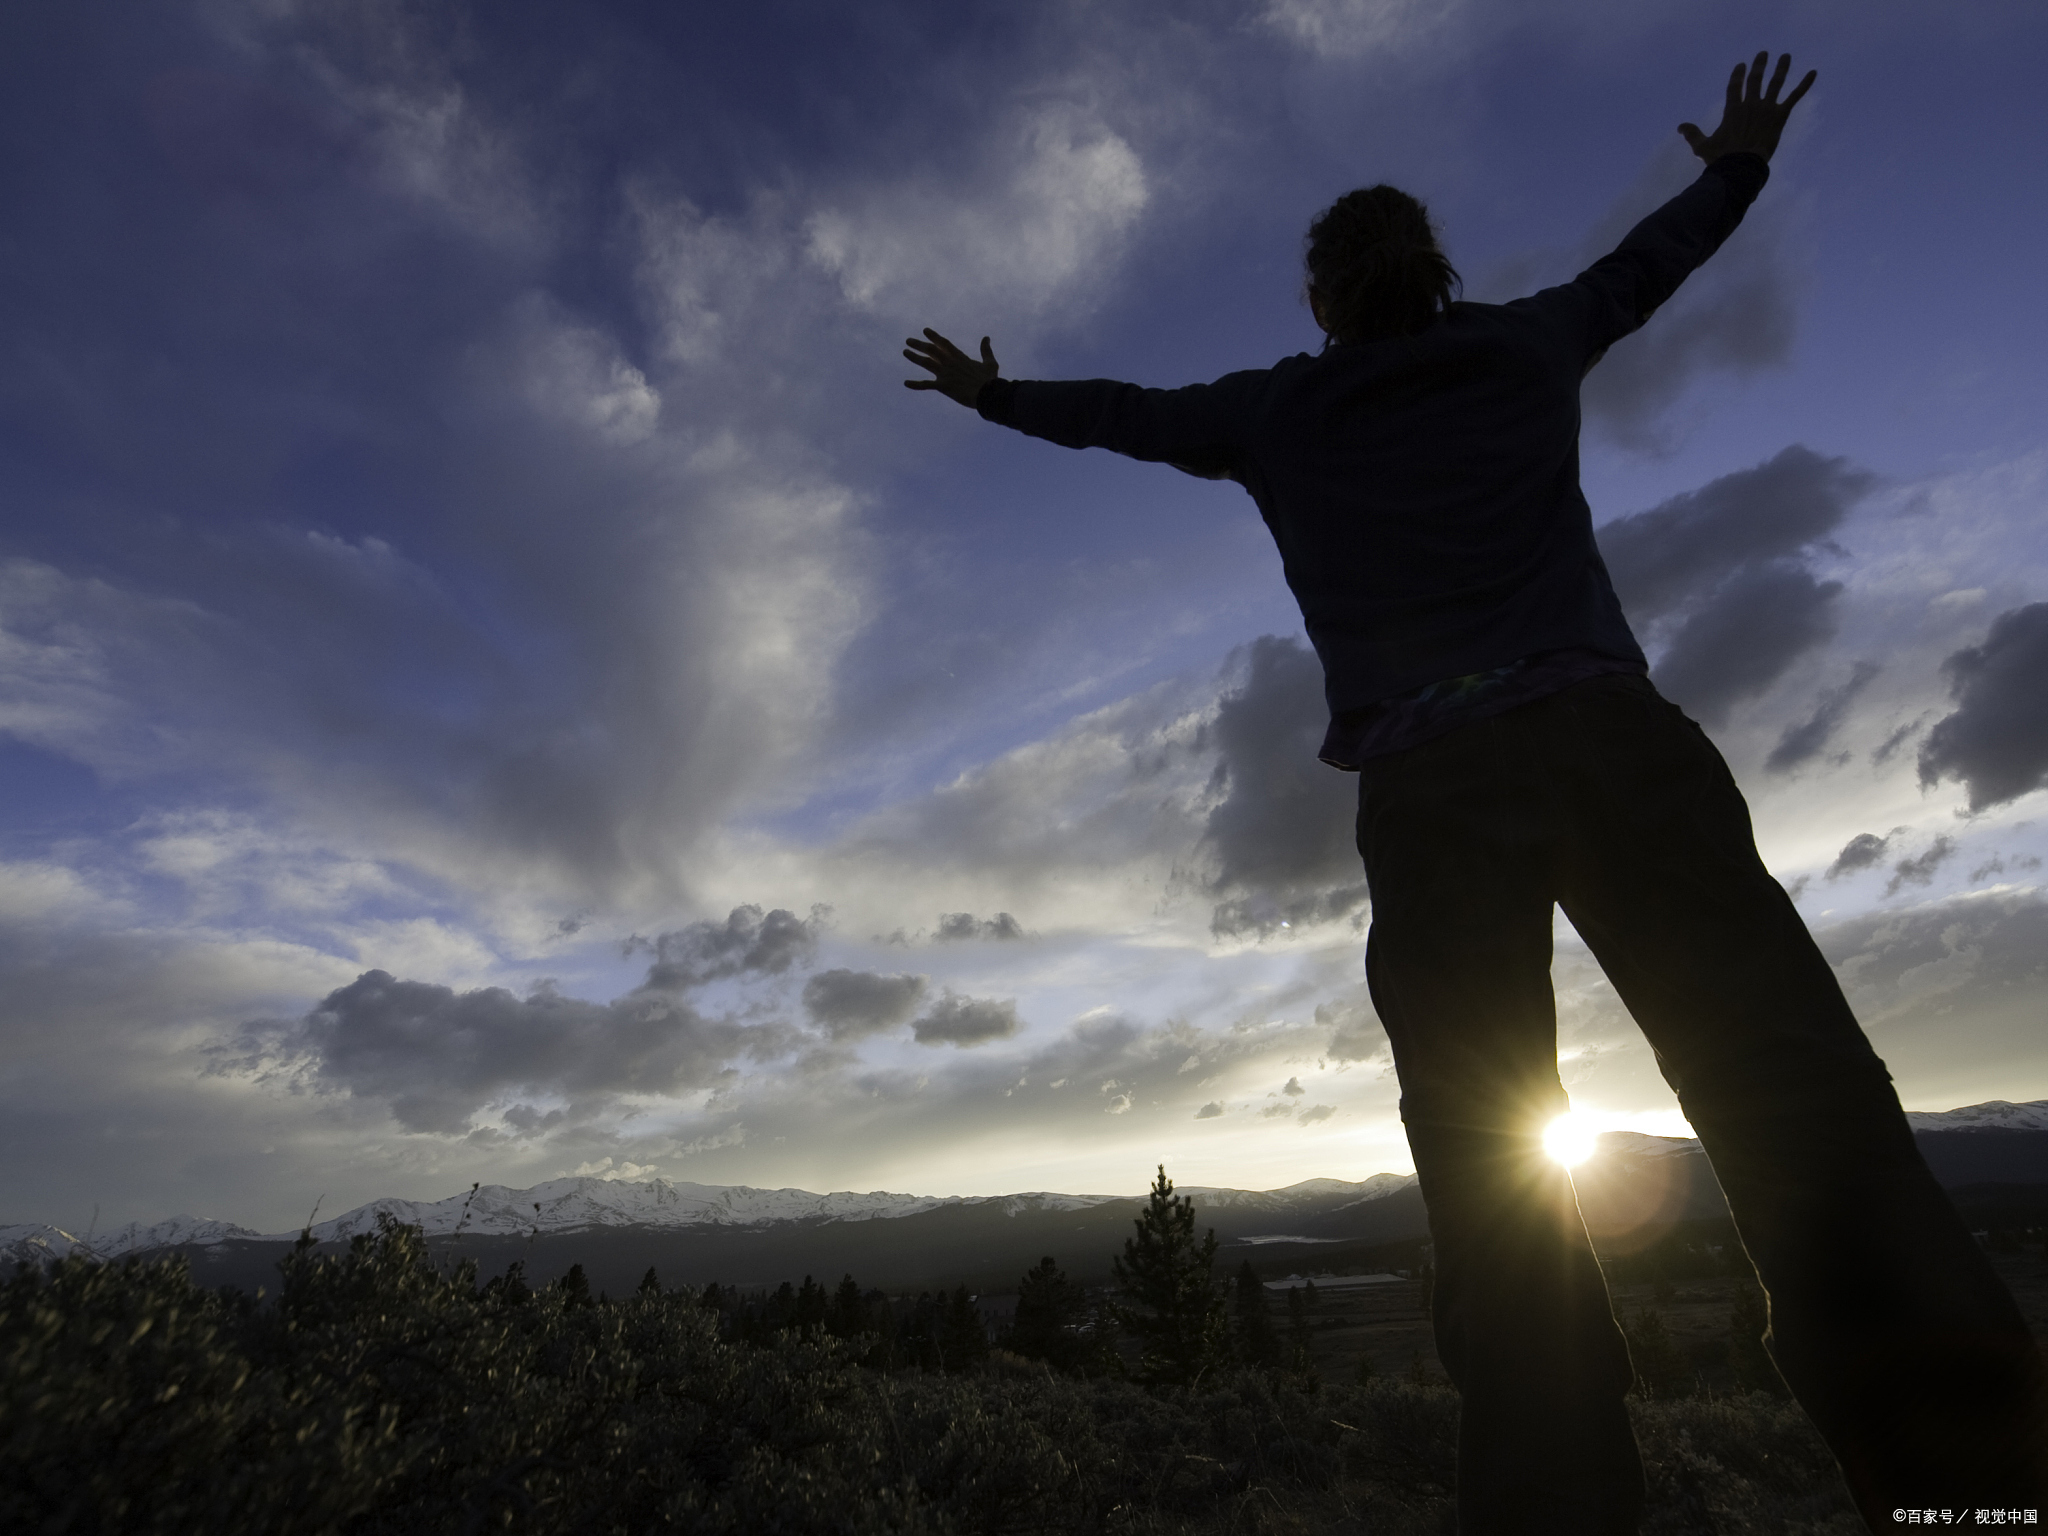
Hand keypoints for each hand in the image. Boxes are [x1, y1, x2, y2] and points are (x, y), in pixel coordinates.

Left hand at [903, 328, 998, 407]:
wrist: (987, 394)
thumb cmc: (990, 380)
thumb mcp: (990, 363)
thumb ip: (986, 350)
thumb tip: (986, 338)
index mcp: (960, 357)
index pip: (943, 343)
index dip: (933, 336)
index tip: (924, 330)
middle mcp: (949, 362)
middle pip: (931, 350)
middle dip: (919, 344)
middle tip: (908, 341)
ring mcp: (945, 374)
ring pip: (926, 363)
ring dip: (914, 357)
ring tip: (905, 352)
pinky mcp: (943, 386)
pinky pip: (926, 385)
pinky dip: (916, 384)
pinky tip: (906, 383)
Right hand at [1678, 53, 1815, 164]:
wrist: (1741, 166)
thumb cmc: (1721, 159)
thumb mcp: (1702, 146)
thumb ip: (1692, 134)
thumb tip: (1680, 126)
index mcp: (1732, 110)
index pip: (1735, 87)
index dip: (1738, 75)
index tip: (1741, 65)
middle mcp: (1750, 104)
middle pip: (1755, 79)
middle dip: (1759, 65)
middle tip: (1763, 54)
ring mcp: (1766, 108)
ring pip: (1776, 82)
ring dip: (1782, 68)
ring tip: (1786, 56)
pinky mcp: (1780, 115)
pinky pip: (1795, 96)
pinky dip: (1805, 84)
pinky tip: (1813, 72)